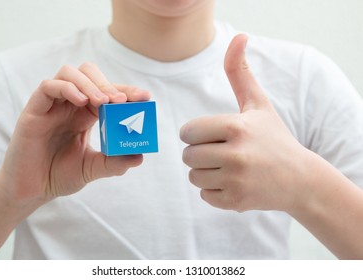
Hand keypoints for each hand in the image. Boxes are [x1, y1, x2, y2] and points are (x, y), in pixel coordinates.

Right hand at [0, 62, 149, 208]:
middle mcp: (70, 105)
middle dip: (108, 83)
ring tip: (103, 101)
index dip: (127, 91)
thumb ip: (114, 163)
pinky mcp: (34, 110)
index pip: (108, 92)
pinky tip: (81, 103)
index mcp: (86, 115)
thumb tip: (140, 157)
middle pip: (89, 74)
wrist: (32, 190)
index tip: (145, 97)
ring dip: (90, 83)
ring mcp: (52, 106)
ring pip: (70, 73)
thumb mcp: (93, 168)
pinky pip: (48, 87)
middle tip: (121, 100)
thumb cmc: (60, 175)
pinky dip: (67, 89)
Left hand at [180, 35, 309, 211]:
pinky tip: (232, 182)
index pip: (187, 132)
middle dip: (199, 153)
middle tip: (220, 152)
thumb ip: (240, 73)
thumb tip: (238, 37)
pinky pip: (204, 195)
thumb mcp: (258, 104)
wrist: (299, 178)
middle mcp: (235, 155)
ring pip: (194, 176)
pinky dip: (214, 190)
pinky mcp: (236, 201)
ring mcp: (236, 180)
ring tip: (227, 167)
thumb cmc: (274, 138)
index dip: (195, 134)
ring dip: (205, 172)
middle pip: (187, 156)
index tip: (210, 135)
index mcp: (236, 127)